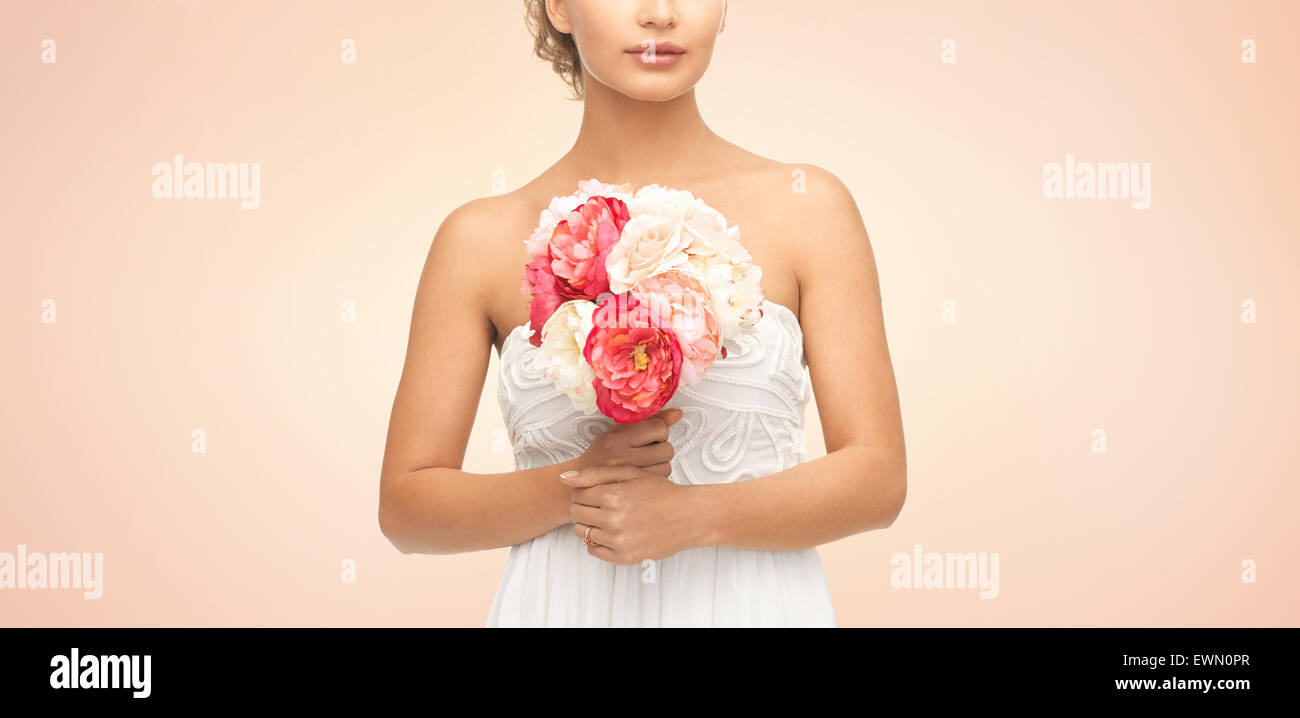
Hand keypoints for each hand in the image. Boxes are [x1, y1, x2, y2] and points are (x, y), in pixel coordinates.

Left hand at [561, 464, 696, 565]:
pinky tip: (612, 532)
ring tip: (608, 518)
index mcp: (612, 496)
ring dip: (590, 525)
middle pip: (577, 514)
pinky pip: (594, 551)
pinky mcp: (624, 557)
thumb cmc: (660, 492)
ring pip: (582, 533)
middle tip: (602, 505)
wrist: (688, 516)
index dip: (584, 492)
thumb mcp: (630, 474)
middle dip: (585, 507)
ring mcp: (618, 541)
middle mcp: (612, 520)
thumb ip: (595, 474)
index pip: (577, 495)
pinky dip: (598, 542)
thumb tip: (564, 479)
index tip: (596, 492)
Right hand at [573, 408, 681, 476]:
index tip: (652, 436)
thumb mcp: (619, 432)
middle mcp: (620, 455)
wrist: (581, 482)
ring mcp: (626, 475)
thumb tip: (677, 413)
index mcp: (616, 437)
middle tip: (650, 452)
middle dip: (662, 449)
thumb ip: (648, 421)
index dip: (660, 432)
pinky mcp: (632, 488)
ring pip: (666, 466)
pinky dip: (658, 477)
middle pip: (666, 449)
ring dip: (661, 465)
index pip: (658, 428)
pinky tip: (646, 475)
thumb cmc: (603, 454)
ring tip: (647, 464)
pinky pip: (661, 480)